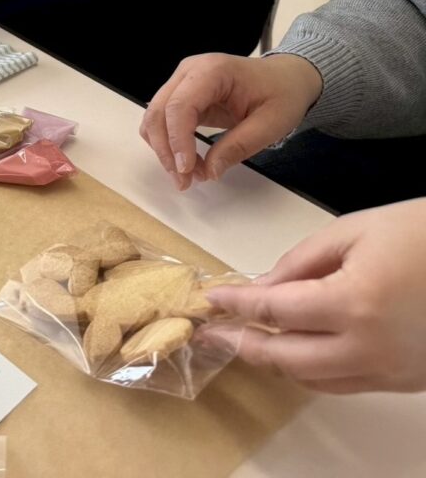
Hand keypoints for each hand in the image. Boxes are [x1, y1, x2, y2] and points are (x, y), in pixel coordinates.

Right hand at [139, 53, 322, 190]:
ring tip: (188, 175)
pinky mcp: (180, 96)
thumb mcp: (272, 123)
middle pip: (159, 112)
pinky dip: (168, 145)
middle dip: (166, 151)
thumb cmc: (282, 94)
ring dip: (164, 151)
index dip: (178, 140)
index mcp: (212, 71)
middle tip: (184, 182)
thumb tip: (209, 171)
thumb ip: (240, 146)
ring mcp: (181, 82)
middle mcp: (189, 72)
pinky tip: (187, 161)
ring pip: (154, 119)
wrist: (285, 78)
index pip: (180, 106)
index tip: (187, 170)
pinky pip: (162, 122)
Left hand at [207, 198, 425, 393]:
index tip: (210, 300)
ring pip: (313, 380)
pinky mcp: (407, 381)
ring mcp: (391, 371)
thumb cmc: (424, 233)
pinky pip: (345, 384)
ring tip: (246, 341)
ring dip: (275, 362)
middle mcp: (369, 347)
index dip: (235, 306)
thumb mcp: (355, 231)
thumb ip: (301, 262)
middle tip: (212, 333)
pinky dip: (312, 370)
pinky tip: (295, 350)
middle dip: (244, 345)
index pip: (273, 312)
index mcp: (353, 303)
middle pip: (286, 359)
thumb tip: (262, 287)